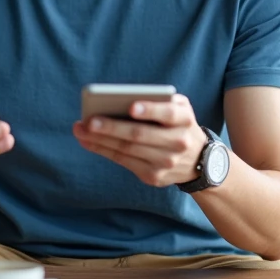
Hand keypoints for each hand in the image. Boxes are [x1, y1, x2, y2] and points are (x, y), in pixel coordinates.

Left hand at [73, 94, 206, 187]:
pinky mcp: (154, 177)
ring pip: (127, 150)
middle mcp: (178, 143)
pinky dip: (103, 151)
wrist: (199, 162)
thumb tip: (124, 101)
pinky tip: (87, 142)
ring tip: (80, 130)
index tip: (131, 107)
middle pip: (140, 135)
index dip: (150, 110)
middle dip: (112, 128)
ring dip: (100, 140)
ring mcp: (165, 163)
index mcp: (184, 120)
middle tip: (89, 121)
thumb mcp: (180, 109)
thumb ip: (161, 101)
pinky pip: (123, 162)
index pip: (168, 114)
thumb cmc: (179, 125)